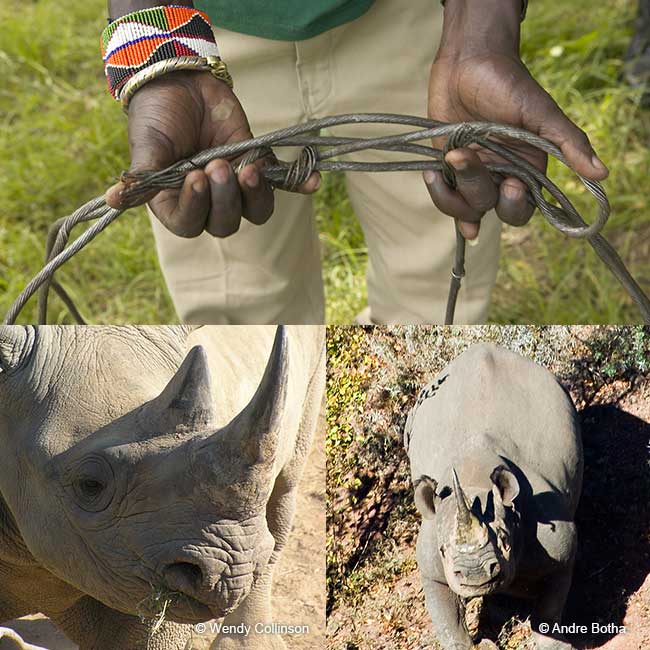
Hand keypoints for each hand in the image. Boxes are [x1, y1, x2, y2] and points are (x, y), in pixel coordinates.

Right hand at [105, 72, 319, 237]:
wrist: (182, 80)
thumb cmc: (158, 114)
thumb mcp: (148, 144)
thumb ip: (144, 175)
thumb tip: (114, 200)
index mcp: (176, 202)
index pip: (189, 225)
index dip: (197, 208)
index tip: (197, 177)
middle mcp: (208, 201)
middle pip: (226, 224)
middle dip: (226, 199)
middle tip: (219, 163)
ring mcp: (235, 186)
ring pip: (255, 212)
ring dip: (256, 194)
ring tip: (249, 166)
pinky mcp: (257, 165)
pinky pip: (282, 184)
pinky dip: (299, 184)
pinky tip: (313, 182)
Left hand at [425, 2, 607, 239]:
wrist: (467, 62)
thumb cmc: (508, 83)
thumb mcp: (541, 112)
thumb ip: (567, 142)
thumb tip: (602, 173)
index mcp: (527, 168)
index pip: (524, 208)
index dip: (515, 206)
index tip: (510, 185)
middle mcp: (500, 175)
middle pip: (492, 209)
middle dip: (480, 193)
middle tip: (468, 160)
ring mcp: (472, 174)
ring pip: (465, 206)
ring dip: (455, 188)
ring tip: (452, 155)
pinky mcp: (447, 168)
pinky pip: (444, 195)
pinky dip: (439, 192)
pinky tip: (433, 175)